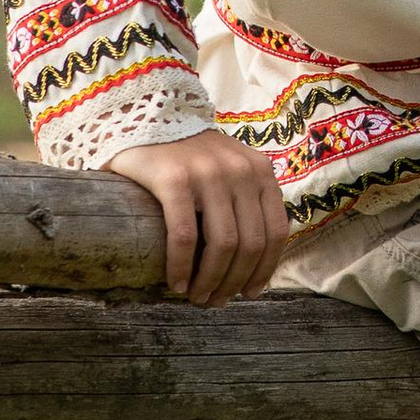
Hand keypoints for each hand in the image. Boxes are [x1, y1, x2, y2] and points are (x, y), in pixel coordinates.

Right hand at [110, 129, 292, 304]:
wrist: (144, 117)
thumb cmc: (187, 156)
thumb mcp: (230, 168)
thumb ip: (245, 199)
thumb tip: (253, 261)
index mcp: (260, 171)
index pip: (276, 231)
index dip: (265, 269)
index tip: (250, 294)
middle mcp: (240, 170)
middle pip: (250, 244)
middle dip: (234, 282)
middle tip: (214, 302)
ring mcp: (208, 173)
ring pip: (222, 245)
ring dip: (210, 281)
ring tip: (195, 297)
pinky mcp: (175, 179)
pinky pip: (185, 236)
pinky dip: (182, 268)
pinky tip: (176, 284)